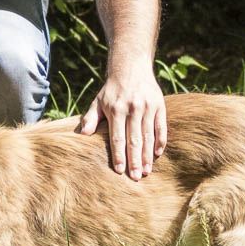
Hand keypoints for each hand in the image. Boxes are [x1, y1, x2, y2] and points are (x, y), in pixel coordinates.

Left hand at [77, 63, 166, 179]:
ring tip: (146, 171)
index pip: (117, 137)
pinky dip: (160, 142)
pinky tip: (157, 155)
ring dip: (148, 155)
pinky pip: (161, 127)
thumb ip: (91, 118)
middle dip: (134, 160)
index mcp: (116, 109)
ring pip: (148, 136)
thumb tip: (83, 134)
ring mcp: (148, 107)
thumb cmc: (112, 90)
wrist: (131, 68)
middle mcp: (133, 109)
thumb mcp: (98, 101)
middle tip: (135, 177)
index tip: (119, 170)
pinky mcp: (159, 106)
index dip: (118, 155)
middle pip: (134, 140)